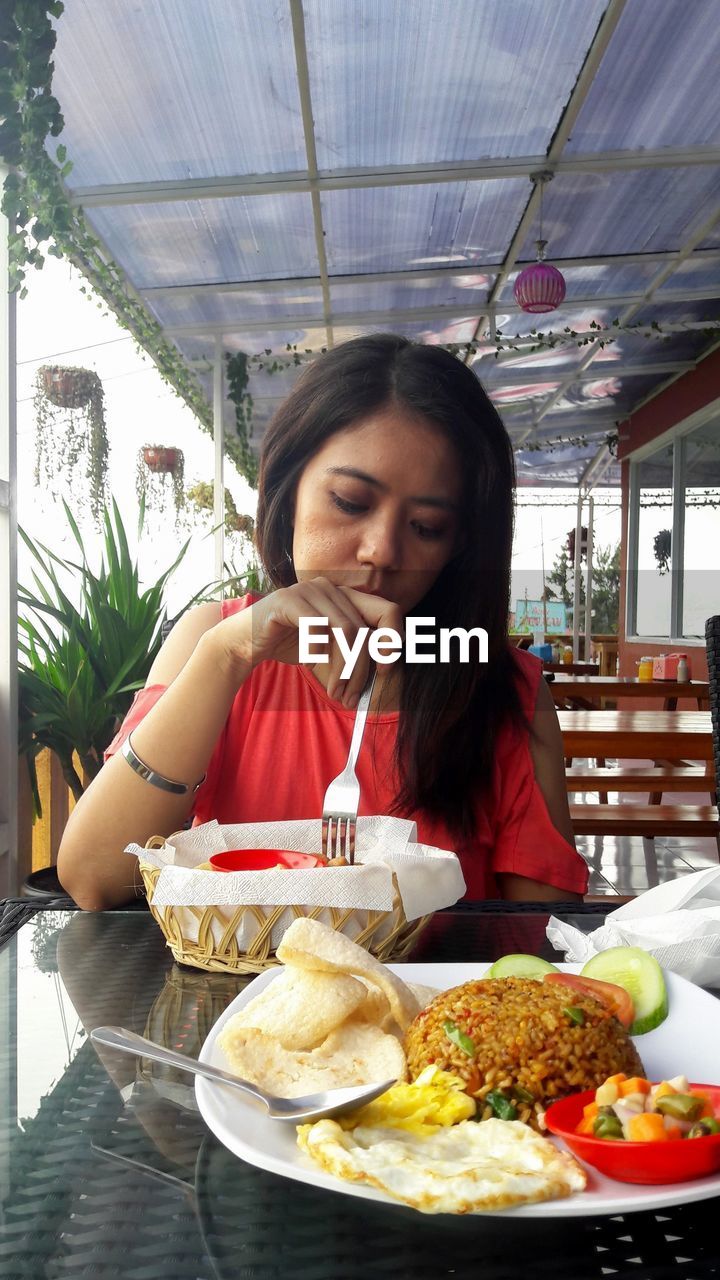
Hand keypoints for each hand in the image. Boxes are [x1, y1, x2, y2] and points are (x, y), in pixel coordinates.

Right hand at [217, 578, 403, 706]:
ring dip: (343, 668)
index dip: (393, 641)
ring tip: (335, 691)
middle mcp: (333, 588)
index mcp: (347, 597)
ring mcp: (310, 590)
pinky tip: (311, 663)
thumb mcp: (329, 650)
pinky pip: (316, 628)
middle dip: (362, 668)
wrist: (245, 642)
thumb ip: (354, 653)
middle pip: (366, 628)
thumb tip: (382, 676)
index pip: (389, 611)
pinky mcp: (289, 599)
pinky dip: (318, 652)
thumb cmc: (290, 644)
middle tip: (353, 695)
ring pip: (345, 630)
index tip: (383, 670)